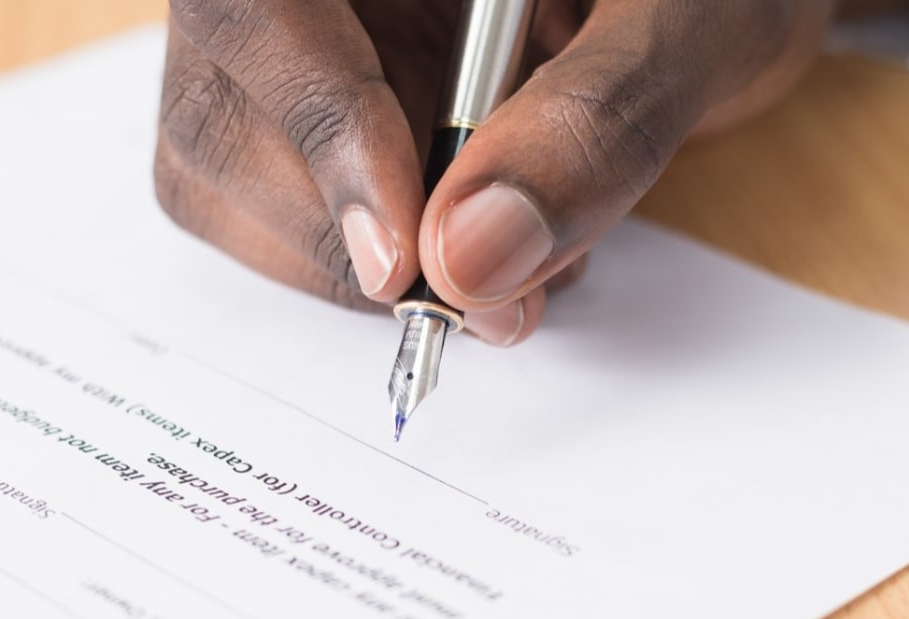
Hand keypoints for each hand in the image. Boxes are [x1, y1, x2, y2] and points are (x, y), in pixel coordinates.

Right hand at [154, 0, 831, 344]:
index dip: (313, 125)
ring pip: (223, 172)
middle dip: (348, 230)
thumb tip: (469, 259)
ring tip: (513, 259)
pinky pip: (276, 206)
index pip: (251, 6)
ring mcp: (290, 36)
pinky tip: (478, 238)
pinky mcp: (301, 104)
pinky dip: (375, 264)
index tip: (406, 256)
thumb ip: (596, 120)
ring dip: (360, 262)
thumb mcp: (692, 21)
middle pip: (216, 106)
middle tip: (491, 299)